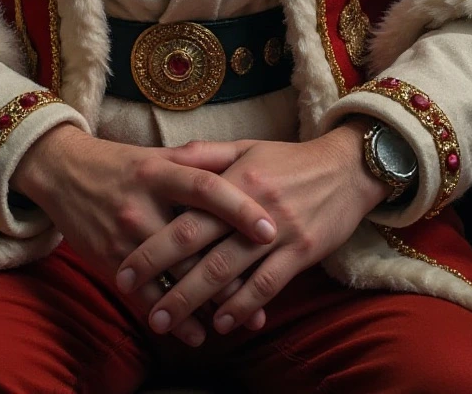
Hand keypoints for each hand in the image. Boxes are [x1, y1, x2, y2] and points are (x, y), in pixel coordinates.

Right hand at [11, 123, 276, 346]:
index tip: (271, 228)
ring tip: (243, 319)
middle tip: (268, 286)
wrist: (63, 172)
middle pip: (192, 240)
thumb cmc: (121, 164)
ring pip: (172, 274)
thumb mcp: (158, 155)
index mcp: (160, 171)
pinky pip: (145, 297)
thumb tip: (246, 164)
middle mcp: (143, 203)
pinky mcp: (110, 261)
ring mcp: (125, 235)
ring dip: (208, 300)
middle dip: (231, 266)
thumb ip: (199, 160)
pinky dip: (174, 319)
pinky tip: (199, 335)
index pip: (206, 188)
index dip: (239, 207)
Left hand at [116, 120, 387, 337]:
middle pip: (200, 245)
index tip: (124, 265)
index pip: (185, 213)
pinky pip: (269, 283)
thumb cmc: (290, 160)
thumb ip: (206, 155)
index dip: (152, 242)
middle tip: (130, 296)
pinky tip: (221, 322)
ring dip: (195, 299)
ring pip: (229, 270)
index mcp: (234, 179)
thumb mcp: (246, 147)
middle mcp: (251, 207)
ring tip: (165, 321)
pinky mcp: (302, 251)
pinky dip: (243, 304)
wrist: (347, 168)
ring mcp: (278, 231)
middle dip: (162, 274)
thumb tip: (168, 157)